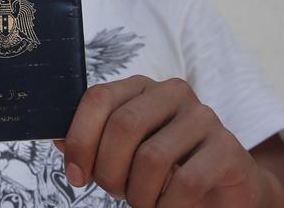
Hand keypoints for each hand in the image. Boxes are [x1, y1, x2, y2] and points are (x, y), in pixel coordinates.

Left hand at [54, 75, 268, 207]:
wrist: (225, 190)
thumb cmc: (166, 170)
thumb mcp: (124, 153)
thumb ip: (93, 142)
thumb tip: (55, 139)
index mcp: (139, 88)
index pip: (98, 98)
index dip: (80, 139)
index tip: (76, 175)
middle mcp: (172, 93)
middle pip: (123, 126)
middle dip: (110, 171)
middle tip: (116, 193)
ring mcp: (203, 117)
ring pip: (152, 157)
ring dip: (139, 194)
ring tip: (144, 203)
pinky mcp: (228, 149)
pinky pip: (186, 181)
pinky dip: (168, 206)